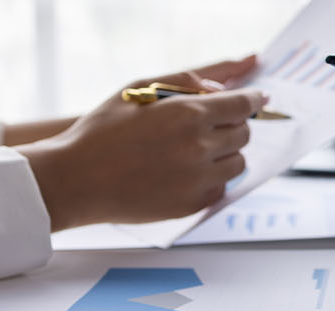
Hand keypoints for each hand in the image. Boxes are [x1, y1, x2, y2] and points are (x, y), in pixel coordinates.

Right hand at [18, 56, 264, 230]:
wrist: (76, 179)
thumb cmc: (101, 132)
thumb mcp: (138, 89)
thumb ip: (184, 82)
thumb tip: (219, 88)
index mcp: (187, 114)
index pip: (242, 105)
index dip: (254, 100)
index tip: (258, 99)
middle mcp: (199, 147)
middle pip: (244, 134)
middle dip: (234, 125)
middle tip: (214, 124)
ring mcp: (197, 179)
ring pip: (238, 163)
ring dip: (226, 153)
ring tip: (197, 149)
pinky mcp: (192, 204)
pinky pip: (221, 188)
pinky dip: (212, 178)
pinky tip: (187, 171)